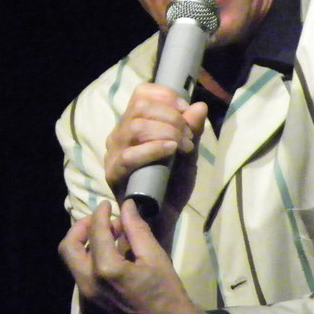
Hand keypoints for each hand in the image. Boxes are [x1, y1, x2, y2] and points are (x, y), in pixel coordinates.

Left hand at [58, 200, 220, 313]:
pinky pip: (83, 284)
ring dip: (87, 249)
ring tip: (111, 243)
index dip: (100, 214)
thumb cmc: (168, 294)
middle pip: (68, 248)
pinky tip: (114, 267)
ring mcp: (87, 304)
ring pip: (75, 267)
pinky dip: (93, 269)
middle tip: (98, 221)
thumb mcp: (155, 257)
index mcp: (106, 270)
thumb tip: (126, 206)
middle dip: (80, 229)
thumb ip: (136, 229)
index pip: (95, 232)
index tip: (107, 205)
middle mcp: (88, 287)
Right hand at [104, 83, 207, 237]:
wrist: (163, 220)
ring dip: (166, 132)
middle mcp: (120, 133)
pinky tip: (171, 151)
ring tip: (183, 148)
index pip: (142, 93)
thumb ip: (192, 130)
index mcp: (134, 123)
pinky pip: (129, 155)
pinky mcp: (113, 173)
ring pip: (136, 126)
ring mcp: (114, 153)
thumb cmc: (172, 185)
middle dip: (172, 118)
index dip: (167, 97)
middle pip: (141, 106)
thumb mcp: (189, 154)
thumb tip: (199, 106)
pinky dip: (153, 148)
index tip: (187, 112)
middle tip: (189, 138)